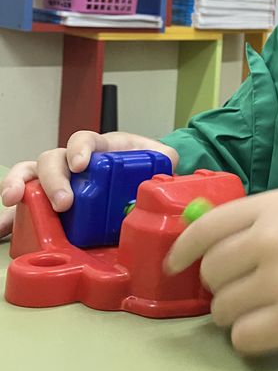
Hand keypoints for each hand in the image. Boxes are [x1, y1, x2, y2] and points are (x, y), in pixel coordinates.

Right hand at [0, 131, 179, 219]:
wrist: (137, 175)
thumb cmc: (142, 163)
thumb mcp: (157, 157)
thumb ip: (164, 157)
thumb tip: (168, 163)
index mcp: (99, 146)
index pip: (84, 139)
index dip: (80, 149)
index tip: (82, 165)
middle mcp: (73, 159)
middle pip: (52, 158)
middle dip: (53, 179)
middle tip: (63, 202)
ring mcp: (58, 178)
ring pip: (30, 174)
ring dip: (18, 186)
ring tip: (12, 201)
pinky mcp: (49, 200)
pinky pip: (24, 205)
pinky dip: (9, 217)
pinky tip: (1, 231)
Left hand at [165, 188, 277, 355]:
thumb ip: (250, 220)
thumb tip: (198, 246)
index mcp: (270, 209)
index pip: (204, 231)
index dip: (182, 251)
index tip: (175, 266)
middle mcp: (270, 244)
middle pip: (211, 275)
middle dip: (221, 283)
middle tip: (247, 283)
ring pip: (222, 312)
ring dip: (235, 312)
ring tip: (266, 303)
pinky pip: (243, 340)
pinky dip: (251, 336)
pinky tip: (275, 323)